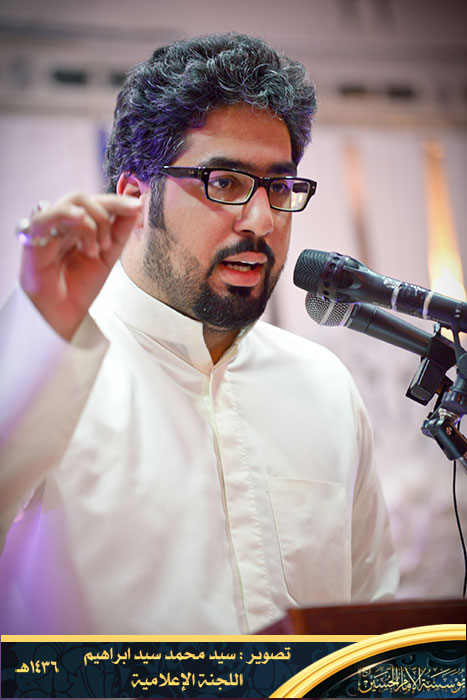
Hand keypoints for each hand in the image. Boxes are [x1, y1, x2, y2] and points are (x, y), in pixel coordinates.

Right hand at [19, 192, 142, 339]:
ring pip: (69, 205)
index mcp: (76, 226)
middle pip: (82, 199)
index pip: (96, 202)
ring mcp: (46, 230)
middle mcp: (60, 224)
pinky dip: (65, 214)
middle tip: (107, 243)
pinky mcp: (32, 240)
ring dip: (90, 224)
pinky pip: (45, 217)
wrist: (63, 315)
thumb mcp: (108, 256)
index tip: (136, 207)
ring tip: (93, 250)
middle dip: (104, 214)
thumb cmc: (79, 287)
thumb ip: (120, 231)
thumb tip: (135, 206)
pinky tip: (80, 219)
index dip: (117, 201)